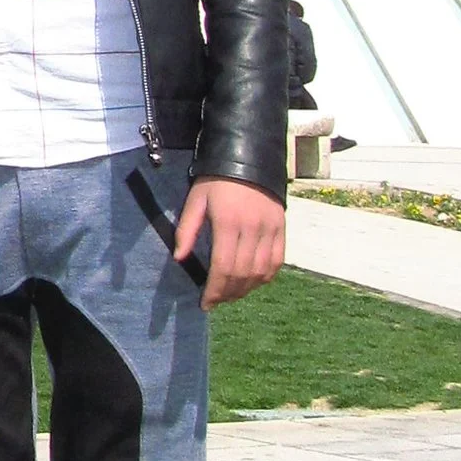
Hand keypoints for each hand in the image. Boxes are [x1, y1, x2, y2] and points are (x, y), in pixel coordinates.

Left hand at [175, 178, 284, 308]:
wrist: (248, 157)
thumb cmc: (216, 180)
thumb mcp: (195, 200)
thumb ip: (187, 230)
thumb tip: (179, 258)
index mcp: (228, 222)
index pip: (223, 267)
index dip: (214, 290)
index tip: (205, 303)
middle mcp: (252, 228)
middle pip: (242, 273)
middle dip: (228, 293)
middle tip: (217, 301)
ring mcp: (270, 228)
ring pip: (261, 271)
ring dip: (246, 289)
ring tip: (232, 295)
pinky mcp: (282, 227)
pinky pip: (277, 261)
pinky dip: (266, 276)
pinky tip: (253, 283)